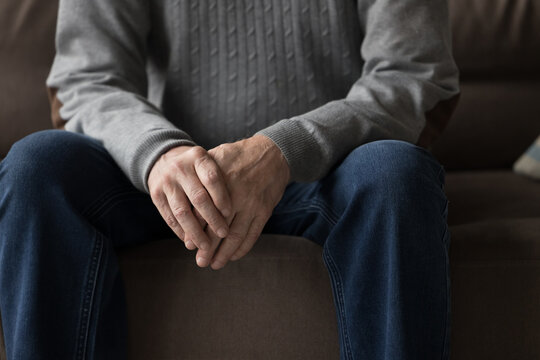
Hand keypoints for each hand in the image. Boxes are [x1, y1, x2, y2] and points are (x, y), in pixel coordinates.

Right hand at [148, 145, 231, 263]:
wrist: (163, 159)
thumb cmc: (196, 166)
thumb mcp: (208, 162)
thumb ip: (221, 178)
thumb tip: (235, 210)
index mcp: (198, 157)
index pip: (212, 178)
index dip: (221, 197)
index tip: (230, 213)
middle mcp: (180, 168)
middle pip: (198, 198)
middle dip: (212, 219)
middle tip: (223, 233)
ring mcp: (166, 182)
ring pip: (182, 212)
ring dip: (195, 232)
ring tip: (206, 246)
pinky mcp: (155, 195)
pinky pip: (169, 218)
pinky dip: (181, 232)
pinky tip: (191, 241)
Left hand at [197, 135, 289, 269]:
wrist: (274, 152)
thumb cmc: (240, 155)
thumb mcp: (217, 157)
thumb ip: (201, 177)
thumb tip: (184, 200)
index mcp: (218, 183)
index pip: (202, 212)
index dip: (195, 231)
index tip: (188, 245)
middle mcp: (234, 195)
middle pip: (217, 228)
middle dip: (208, 248)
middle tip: (200, 262)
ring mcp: (251, 204)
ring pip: (235, 235)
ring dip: (224, 253)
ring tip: (215, 264)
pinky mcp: (264, 210)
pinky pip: (252, 234)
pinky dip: (243, 248)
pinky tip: (234, 256)